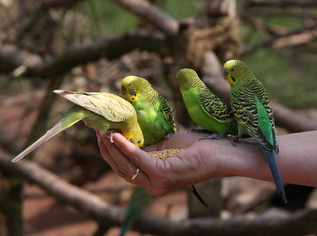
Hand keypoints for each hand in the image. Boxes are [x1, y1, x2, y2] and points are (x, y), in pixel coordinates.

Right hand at [96, 131, 228, 195]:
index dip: (110, 152)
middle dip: (106, 149)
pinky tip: (116, 135)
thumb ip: (148, 146)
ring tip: (103, 130)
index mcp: (153, 178)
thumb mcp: (166, 147)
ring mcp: (157, 182)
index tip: (102, 135)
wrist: (219, 153)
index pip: (124, 168)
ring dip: (112, 147)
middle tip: (97, 131)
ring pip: (125, 166)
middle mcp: (152, 185)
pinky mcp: (162, 174)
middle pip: (120, 169)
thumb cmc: (196, 148)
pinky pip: (138, 158)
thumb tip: (129, 134)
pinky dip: (125, 147)